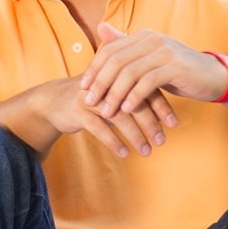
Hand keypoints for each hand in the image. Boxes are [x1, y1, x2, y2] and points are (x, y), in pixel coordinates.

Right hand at [34, 73, 175, 159]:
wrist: (53, 101)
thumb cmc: (91, 100)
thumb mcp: (113, 94)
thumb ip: (136, 97)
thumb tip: (163, 113)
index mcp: (118, 75)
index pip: (145, 88)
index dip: (161, 106)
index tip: (174, 124)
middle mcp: (105, 82)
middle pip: (134, 102)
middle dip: (150, 123)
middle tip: (162, 140)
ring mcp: (90, 96)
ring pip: (119, 116)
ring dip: (135, 136)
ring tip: (146, 151)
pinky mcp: (76, 110)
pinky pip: (98, 128)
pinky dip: (113, 141)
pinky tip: (124, 153)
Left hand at [82, 23, 227, 117]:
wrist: (215, 77)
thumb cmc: (179, 71)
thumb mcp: (150, 59)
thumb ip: (126, 46)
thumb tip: (100, 28)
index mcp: (143, 36)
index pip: (110, 50)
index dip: (94, 69)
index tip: (83, 88)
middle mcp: (152, 39)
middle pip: (116, 61)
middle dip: (100, 83)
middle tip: (89, 102)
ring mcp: (164, 52)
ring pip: (130, 73)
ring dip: (115, 94)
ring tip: (106, 111)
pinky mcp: (175, 67)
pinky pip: (148, 82)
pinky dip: (134, 97)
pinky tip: (126, 110)